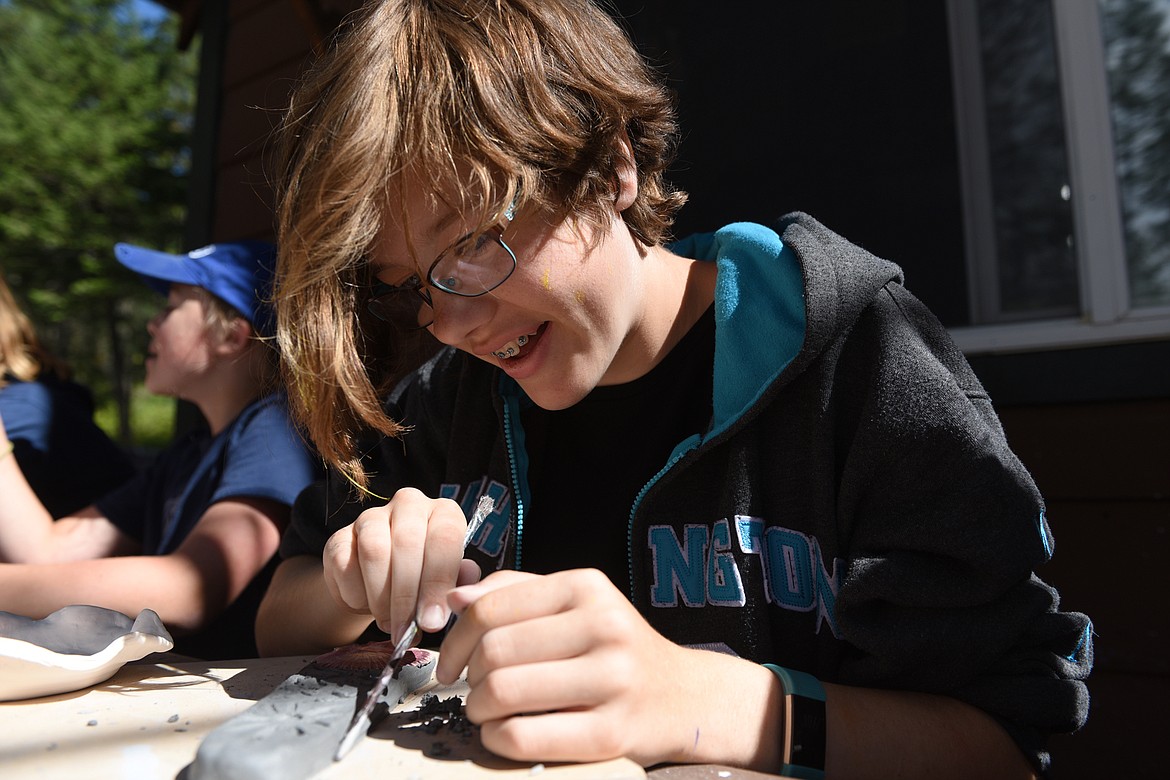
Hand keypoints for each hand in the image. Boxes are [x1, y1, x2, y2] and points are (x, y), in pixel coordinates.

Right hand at [320, 487, 481, 639]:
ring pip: (374, 551)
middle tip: (407, 630)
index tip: (432, 622)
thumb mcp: (449, 582)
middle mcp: (409, 504)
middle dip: (407, 595)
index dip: (438, 583)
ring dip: (381, 597)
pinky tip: (366, 607)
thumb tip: (461, 596)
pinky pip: (344, 565)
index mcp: (444, 512)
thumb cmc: (424, 581)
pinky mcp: (339, 537)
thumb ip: (459, 585)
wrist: (379, 586)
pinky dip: (355, 594)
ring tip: (389, 624)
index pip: (445, 538)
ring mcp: (371, 517)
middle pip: (407, 543)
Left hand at [436, 568, 777, 767]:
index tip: (450, 663)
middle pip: (494, 652)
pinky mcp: (612, 734)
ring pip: (504, 692)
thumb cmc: (615, 649)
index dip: (455, 641)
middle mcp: (604, 625)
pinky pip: (524, 737)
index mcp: (586, 586)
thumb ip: (514, 592)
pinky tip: (504, 734)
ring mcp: (612, 679)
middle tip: (475, 691)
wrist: (685, 698)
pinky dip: (498, 739)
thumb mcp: (576, 604)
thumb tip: (454, 597)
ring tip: (489, 712)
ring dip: (479, 710)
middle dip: (468, 679)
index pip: (489, 608)